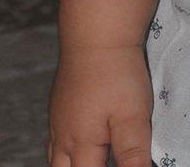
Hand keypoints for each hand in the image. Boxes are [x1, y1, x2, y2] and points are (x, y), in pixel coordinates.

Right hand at [47, 44, 153, 165]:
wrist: (96, 34)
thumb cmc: (116, 74)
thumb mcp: (132, 118)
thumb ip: (133, 154)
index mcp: (79, 144)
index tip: (122, 163)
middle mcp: (62, 135)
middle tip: (103, 160)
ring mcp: (57, 118)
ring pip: (56, 155)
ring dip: (72, 163)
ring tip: (93, 158)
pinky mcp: (60, 103)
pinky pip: (57, 137)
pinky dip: (68, 147)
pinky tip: (85, 139)